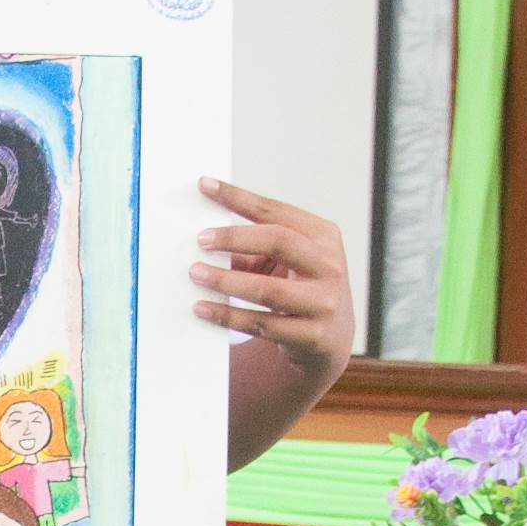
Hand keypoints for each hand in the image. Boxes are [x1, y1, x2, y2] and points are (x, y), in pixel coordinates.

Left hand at [192, 182, 353, 382]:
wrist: (330, 339)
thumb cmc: (302, 288)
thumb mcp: (287, 261)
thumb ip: (255, 246)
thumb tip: (209, 235)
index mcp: (323, 237)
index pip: (276, 211)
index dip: (239, 198)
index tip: (206, 187)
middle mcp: (329, 266)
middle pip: (279, 241)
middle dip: (235, 238)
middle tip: (201, 240)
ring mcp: (324, 303)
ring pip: (268, 289)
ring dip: (226, 281)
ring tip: (196, 274)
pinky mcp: (312, 336)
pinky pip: (262, 324)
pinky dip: (228, 316)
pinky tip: (203, 309)